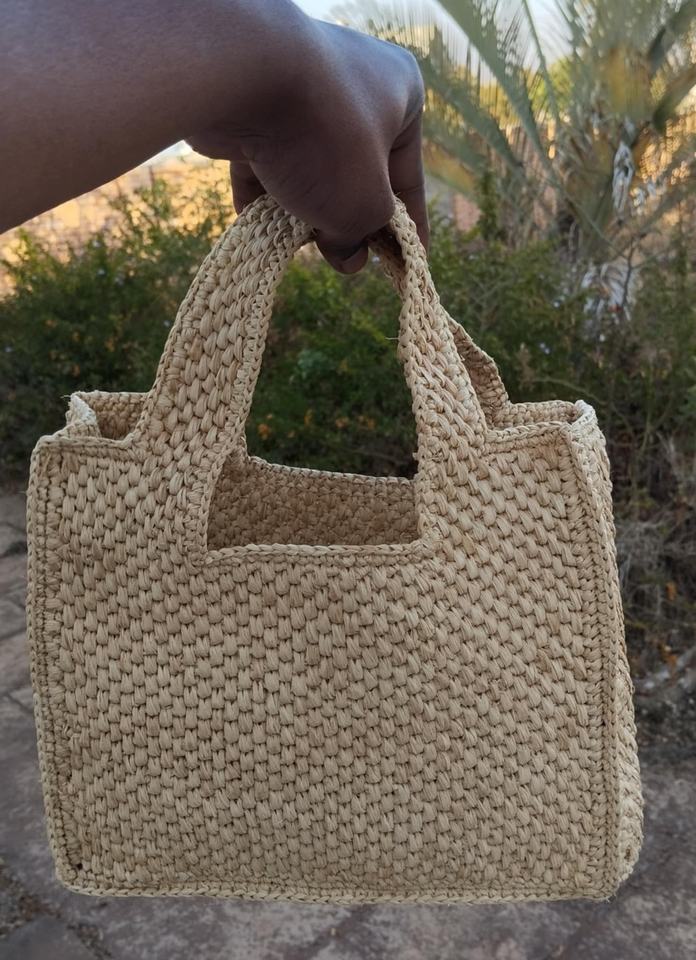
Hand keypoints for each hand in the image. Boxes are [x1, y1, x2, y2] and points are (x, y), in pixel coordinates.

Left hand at [188, 22, 426, 273]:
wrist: (239, 80)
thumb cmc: (323, 138)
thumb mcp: (362, 205)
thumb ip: (361, 235)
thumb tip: (348, 258)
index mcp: (401, 95)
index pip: (409, 177)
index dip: (408, 229)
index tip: (406, 266)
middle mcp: (354, 85)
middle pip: (356, 174)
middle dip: (346, 220)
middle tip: (339, 258)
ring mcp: (300, 92)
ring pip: (310, 170)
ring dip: (303, 210)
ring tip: (295, 241)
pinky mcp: (253, 106)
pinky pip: (266, 161)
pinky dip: (263, 195)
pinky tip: (258, 227)